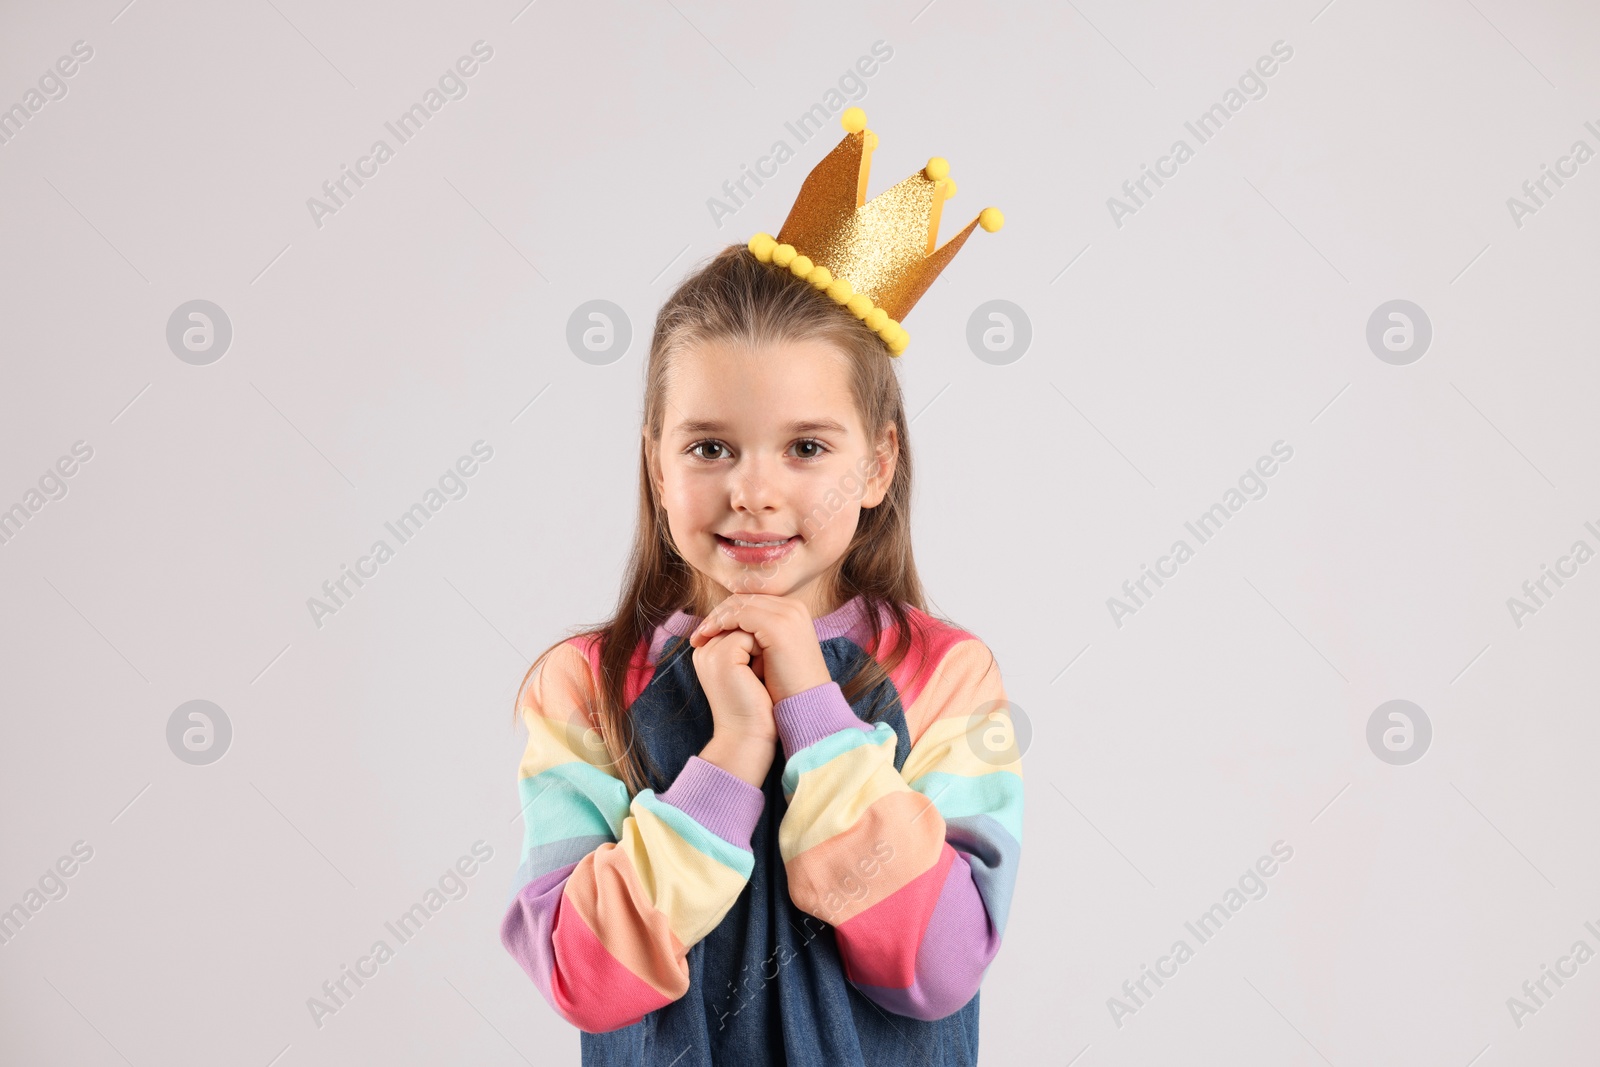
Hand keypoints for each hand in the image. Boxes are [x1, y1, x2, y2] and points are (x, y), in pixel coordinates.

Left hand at [688, 593, 832, 705]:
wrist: (805, 705)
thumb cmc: (787, 686)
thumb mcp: (773, 654)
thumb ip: (759, 637)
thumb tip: (731, 631)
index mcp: (793, 612)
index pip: (752, 601)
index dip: (727, 613)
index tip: (707, 630)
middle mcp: (792, 607)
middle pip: (744, 599)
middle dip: (719, 613)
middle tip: (699, 631)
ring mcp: (786, 614)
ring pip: (740, 604)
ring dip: (716, 618)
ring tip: (700, 635)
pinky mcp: (778, 626)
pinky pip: (740, 615)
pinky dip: (721, 623)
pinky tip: (709, 637)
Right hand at [691, 627, 775, 745]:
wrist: (748, 736)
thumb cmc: (753, 706)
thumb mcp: (746, 668)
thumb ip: (746, 643)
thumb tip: (763, 621)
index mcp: (706, 651)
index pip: (737, 623)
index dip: (755, 642)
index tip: (754, 673)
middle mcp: (704, 649)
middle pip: (741, 622)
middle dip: (758, 643)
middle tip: (755, 677)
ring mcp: (711, 651)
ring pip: (746, 626)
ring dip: (761, 647)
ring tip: (755, 678)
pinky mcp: (723, 655)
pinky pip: (750, 636)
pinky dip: (762, 654)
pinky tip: (756, 678)